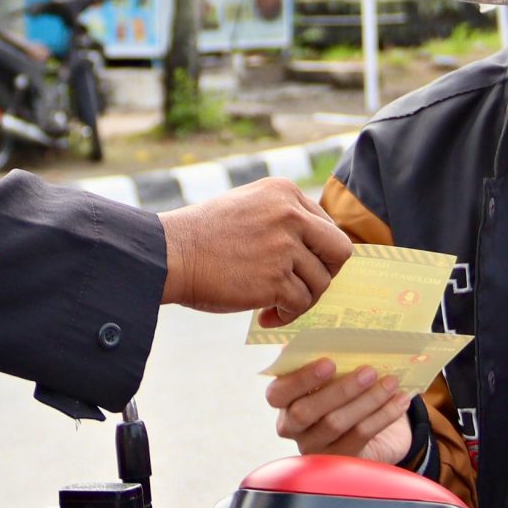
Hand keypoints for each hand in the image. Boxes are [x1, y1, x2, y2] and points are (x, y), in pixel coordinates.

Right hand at [159, 178, 349, 321]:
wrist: (168, 254)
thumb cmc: (203, 235)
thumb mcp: (248, 206)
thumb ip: (283, 217)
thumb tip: (318, 247)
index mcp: (285, 192)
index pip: (327, 226)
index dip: (317, 254)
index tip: (298, 269)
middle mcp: (289, 214)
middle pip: (338, 252)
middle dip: (324, 275)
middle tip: (302, 288)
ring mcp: (283, 246)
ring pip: (320, 283)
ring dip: (300, 300)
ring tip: (274, 305)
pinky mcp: (274, 279)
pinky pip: (301, 304)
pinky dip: (287, 316)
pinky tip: (266, 316)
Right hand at [268, 360, 413, 461]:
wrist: (374, 428)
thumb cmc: (347, 391)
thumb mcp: (335, 374)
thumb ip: (328, 357)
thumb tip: (336, 335)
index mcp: (284, 400)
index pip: (277, 393)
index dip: (300, 379)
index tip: (329, 363)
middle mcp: (292, 427)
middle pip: (305, 412)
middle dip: (340, 389)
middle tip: (370, 371)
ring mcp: (313, 447)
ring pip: (335, 424)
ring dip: (368, 400)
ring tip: (391, 382)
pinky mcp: (338, 460)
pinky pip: (360, 437)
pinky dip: (383, 416)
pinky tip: (400, 401)